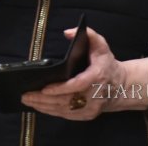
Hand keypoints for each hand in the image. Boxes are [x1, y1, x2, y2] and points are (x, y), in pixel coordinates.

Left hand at [22, 28, 147, 119]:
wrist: (121, 86)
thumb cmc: (107, 63)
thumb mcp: (100, 45)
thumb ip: (89, 34)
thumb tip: (68, 32)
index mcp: (97, 76)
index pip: (77, 85)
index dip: (60, 88)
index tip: (44, 88)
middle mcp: (94, 95)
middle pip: (67, 101)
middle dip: (44, 99)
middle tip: (26, 95)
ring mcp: (91, 108)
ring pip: (65, 110)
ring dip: (45, 107)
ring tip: (28, 100)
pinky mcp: (88, 115)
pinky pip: (67, 115)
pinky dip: (52, 112)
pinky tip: (40, 107)